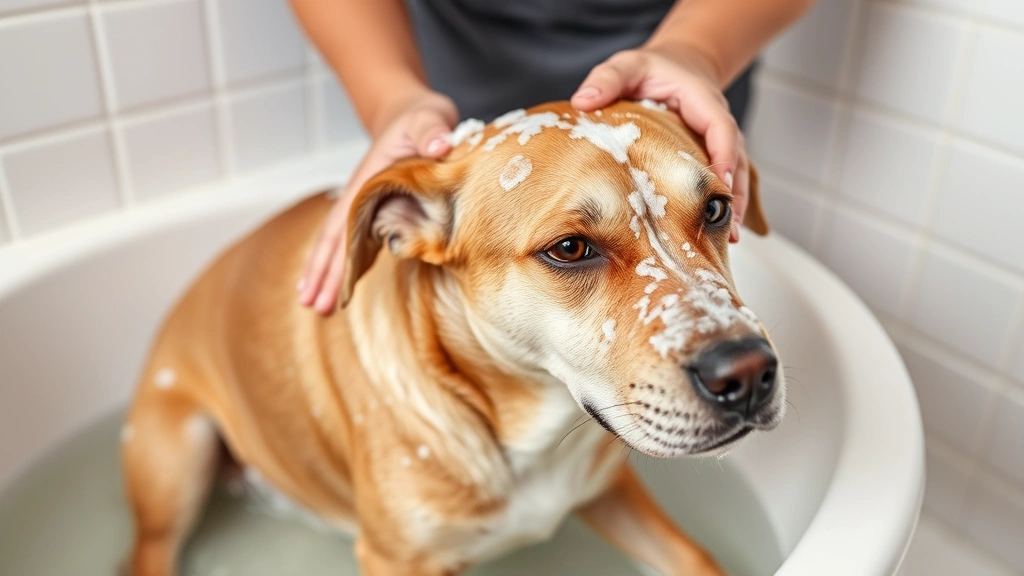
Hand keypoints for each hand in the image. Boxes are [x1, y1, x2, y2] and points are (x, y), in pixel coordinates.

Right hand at [298, 90, 457, 313]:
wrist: (412, 112)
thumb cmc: (421, 118)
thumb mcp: (429, 119)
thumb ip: (433, 131)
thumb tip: (440, 146)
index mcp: (368, 179)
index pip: (345, 222)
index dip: (335, 253)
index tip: (326, 281)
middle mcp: (360, 194)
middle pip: (334, 238)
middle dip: (321, 272)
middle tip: (310, 306)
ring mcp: (365, 204)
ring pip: (339, 244)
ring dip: (327, 274)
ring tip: (315, 306)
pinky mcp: (376, 210)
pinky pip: (356, 242)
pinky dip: (345, 264)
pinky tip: (340, 286)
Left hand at [571, 47, 749, 242]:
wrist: (677, 65)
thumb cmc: (651, 68)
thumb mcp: (627, 65)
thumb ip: (607, 79)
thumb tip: (581, 101)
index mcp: (701, 99)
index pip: (720, 128)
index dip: (723, 156)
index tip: (720, 183)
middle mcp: (717, 120)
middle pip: (737, 158)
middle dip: (735, 193)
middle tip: (728, 230)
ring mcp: (719, 139)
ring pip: (738, 172)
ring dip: (736, 204)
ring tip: (729, 239)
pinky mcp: (714, 153)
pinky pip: (728, 177)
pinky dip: (727, 202)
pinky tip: (721, 231)